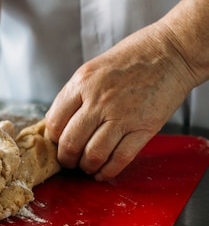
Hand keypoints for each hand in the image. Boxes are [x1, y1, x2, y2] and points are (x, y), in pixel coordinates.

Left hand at [45, 22, 196, 180]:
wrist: (171, 52)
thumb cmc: (133, 57)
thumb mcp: (95, 68)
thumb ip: (77, 94)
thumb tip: (62, 123)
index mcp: (82, 82)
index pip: (55, 121)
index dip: (54, 139)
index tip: (58, 143)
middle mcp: (98, 100)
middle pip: (71, 142)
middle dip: (66, 159)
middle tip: (69, 161)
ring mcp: (122, 115)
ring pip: (93, 154)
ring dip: (86, 166)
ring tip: (87, 166)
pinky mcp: (144, 127)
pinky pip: (120, 158)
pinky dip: (108, 171)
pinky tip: (103, 172)